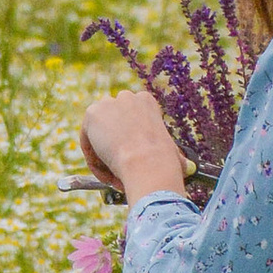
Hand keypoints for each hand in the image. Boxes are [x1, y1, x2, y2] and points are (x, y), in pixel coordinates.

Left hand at [81, 87, 187, 205]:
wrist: (148, 162)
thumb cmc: (165, 162)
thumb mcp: (173, 153)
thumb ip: (171, 153)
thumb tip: (184, 166)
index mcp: (147, 102)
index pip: (130, 119)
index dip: (130, 142)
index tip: (134, 159)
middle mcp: (127, 97)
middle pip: (112, 123)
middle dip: (114, 145)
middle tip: (119, 168)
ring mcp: (108, 103)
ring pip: (98, 134)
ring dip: (103, 155)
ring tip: (114, 175)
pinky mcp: (92, 114)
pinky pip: (88, 142)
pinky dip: (94, 160)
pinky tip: (106, 173)